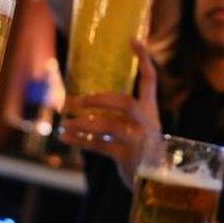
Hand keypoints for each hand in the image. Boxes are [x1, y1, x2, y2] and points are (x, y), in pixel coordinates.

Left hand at [59, 40, 161, 187]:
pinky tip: (66, 137)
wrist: (158, 183)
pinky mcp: (128, 157)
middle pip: (123, 103)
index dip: (144, 59)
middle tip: (75, 101)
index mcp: (151, 110)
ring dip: (82, 124)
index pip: (150, 79)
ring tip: (65, 124)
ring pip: (108, 126)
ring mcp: (139, 140)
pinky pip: (100, 145)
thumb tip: (80, 102)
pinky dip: (80, 141)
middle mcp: (148, 122)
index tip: (134, 40)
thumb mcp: (138, 128)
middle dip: (97, 100)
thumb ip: (117, 116)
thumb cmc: (142, 150)